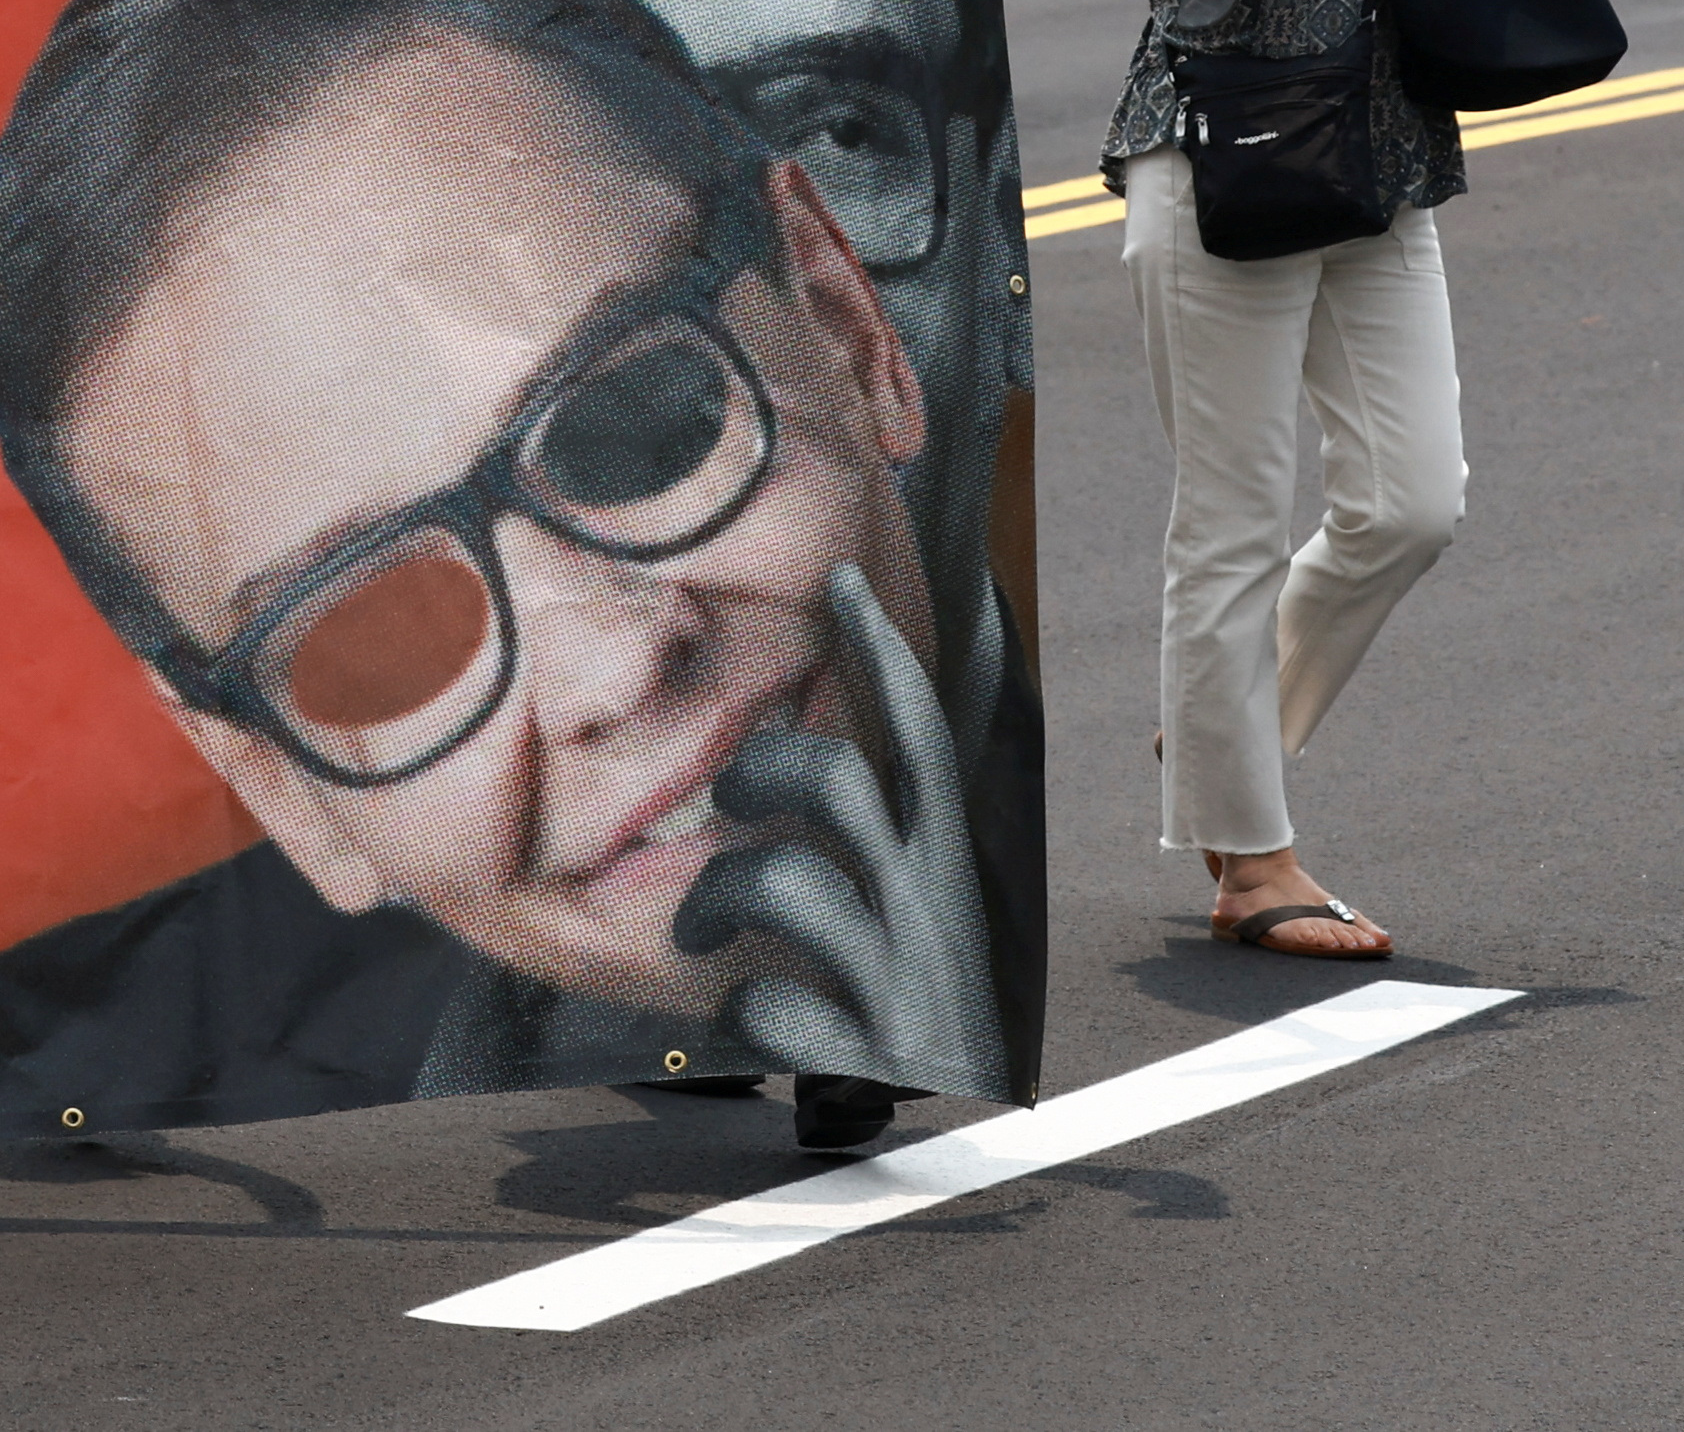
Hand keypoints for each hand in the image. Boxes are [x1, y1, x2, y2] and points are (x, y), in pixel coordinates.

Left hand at [674, 562, 1009, 1099]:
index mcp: (944, 851)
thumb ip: (912, 804)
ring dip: (717, 897)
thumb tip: (940, 682)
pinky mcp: (873, 1045)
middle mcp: (930, 896)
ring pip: (789, 883)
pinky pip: (777, 1008)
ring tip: (699, 926)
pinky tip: (754, 1015)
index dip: (885, 650)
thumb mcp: (937, 883)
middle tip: (730, 802)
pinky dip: (750, 1013)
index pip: (920, 727)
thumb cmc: (935, 977)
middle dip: (765, 770)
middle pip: (840, 779)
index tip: (841, 580)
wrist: (984, 1104)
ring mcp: (901, 968)